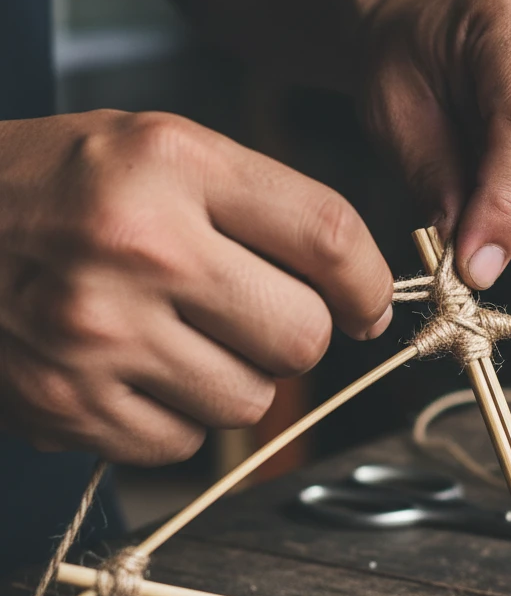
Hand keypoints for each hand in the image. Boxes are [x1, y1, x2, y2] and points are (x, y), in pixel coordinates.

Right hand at [0, 110, 391, 464]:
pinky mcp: (68, 404)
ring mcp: (98, 334)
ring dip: (234, 377)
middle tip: (255, 315)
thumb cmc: (57, 188)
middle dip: (297, 334)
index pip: (328, 236)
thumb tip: (357, 297)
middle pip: (302, 337)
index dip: (369, 283)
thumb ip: (264, 210)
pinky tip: (132, 370)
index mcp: (172, 165)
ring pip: (251, 402)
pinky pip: (184, 442)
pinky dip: (176, 416)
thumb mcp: (158, 153)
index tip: (366, 305)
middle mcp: (139, 247)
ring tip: (175, 336)